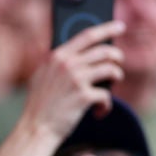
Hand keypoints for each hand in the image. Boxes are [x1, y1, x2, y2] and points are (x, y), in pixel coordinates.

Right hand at [21, 20, 125, 139]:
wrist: (35, 129)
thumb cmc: (41, 104)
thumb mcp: (43, 75)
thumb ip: (60, 61)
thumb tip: (86, 52)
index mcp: (56, 55)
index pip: (87, 35)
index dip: (107, 28)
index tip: (120, 26)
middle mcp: (67, 64)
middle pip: (104, 51)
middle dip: (117, 56)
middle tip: (119, 61)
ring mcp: (76, 79)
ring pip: (111, 69)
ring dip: (116, 76)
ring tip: (112, 84)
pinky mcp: (83, 96)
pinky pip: (107, 95)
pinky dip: (106, 105)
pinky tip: (99, 111)